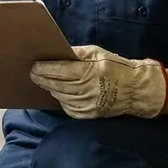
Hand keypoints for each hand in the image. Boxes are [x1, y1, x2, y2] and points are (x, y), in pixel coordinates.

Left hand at [30, 45, 167, 118]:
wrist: (136, 90)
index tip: (34, 66)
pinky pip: (69, 108)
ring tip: (43, 82)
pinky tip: (58, 93)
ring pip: (61, 97)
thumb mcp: (98, 53)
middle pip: (57, 85)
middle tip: (32, 74)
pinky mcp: (90, 114)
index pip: (60, 71)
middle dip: (42, 79)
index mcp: (90, 71)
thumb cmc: (116, 67)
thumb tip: (57, 52)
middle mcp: (88, 89)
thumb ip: (77, 53)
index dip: (45, 69)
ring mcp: (89, 104)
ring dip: (50, 89)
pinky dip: (61, 100)